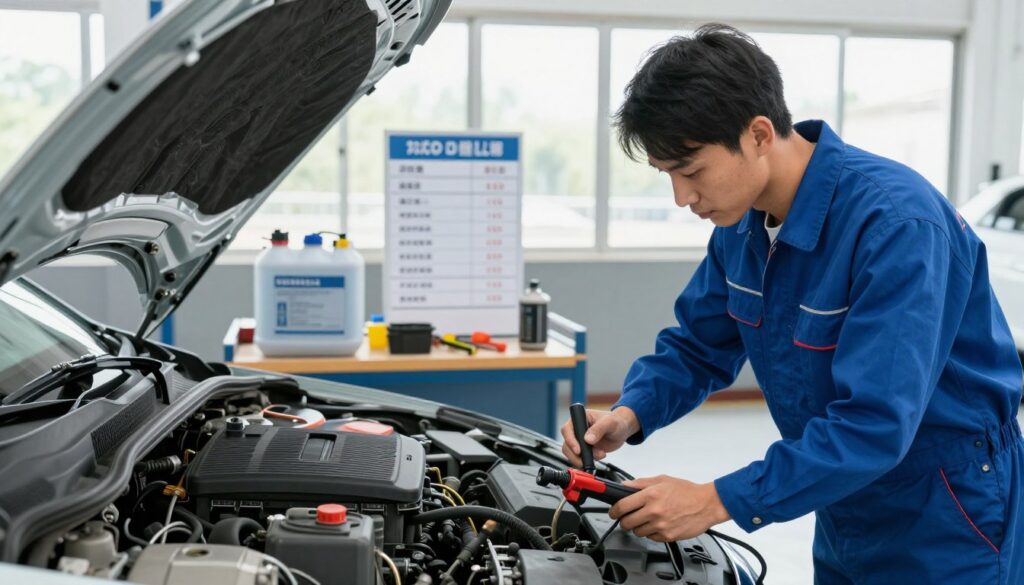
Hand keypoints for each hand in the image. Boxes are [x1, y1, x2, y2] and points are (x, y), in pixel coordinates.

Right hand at [560, 407, 639, 467]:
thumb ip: (599, 429)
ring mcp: (579, 441)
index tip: (578, 450)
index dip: (570, 440)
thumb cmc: (616, 421)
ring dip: (583, 459)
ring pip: (572, 453)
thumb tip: (587, 439)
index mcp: (579, 418)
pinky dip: (588, 461)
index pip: (567, 429)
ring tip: (601, 454)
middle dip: (575, 455)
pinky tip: (600, 456)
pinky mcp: (584, 450)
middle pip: (567, 444)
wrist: (622, 430)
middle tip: (586, 460)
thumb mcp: (610, 423)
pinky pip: (580, 458)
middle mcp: (577, 430)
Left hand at [609, 475, 730, 541]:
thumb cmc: (687, 491)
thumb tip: (625, 485)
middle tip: (628, 517)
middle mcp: (654, 511)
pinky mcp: (668, 536)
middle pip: (627, 522)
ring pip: (638, 532)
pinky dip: (651, 533)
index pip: (622, 506)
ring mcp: (661, 525)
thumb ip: (641, 483)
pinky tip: (658, 524)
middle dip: (624, 520)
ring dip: (638, 527)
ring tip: (646, 519)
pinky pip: (651, 538)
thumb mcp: (662, 480)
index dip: (614, 510)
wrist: (707, 504)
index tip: (613, 512)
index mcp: (650, 495)